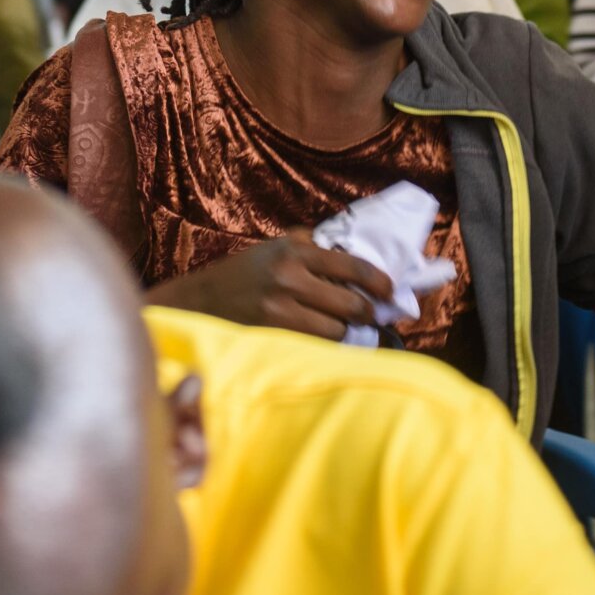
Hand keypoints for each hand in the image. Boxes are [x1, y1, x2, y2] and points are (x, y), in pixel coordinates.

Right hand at [148, 231, 395, 340]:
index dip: (379, 281)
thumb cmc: (245, 272)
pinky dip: (327, 346)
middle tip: (374, 316)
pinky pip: (316, 346)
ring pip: (336, 330)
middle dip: (368, 313)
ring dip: (347, 333)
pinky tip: (328, 342)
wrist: (202, 300)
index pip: (352, 266)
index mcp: (295, 251)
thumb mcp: (277, 247)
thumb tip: (355, 257)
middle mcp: (290, 279)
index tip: (391, 290)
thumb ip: (312, 247)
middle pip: (350, 303)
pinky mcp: (273, 336)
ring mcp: (280, 310)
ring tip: (349, 330)